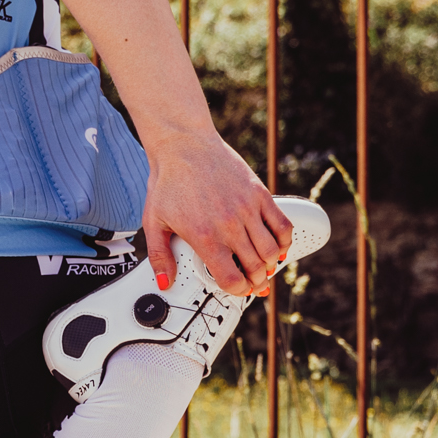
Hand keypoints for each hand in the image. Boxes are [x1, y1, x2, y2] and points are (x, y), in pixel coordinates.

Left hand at [142, 130, 294, 297]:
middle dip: (257, 281)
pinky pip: (282, 224)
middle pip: (256, 267)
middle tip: (253, 283)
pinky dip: (284, 240)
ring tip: (264, 267)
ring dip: (271, 264)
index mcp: (204, 237)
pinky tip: (277, 246)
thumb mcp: (154, 223)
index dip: (238, 291)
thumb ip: (159, 257)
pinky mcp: (259, 194)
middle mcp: (229, 225)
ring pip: (272, 250)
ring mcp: (247, 209)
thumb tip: (163, 281)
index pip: (232, 278)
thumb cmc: (168, 182)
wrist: (184, 146)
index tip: (238, 290)